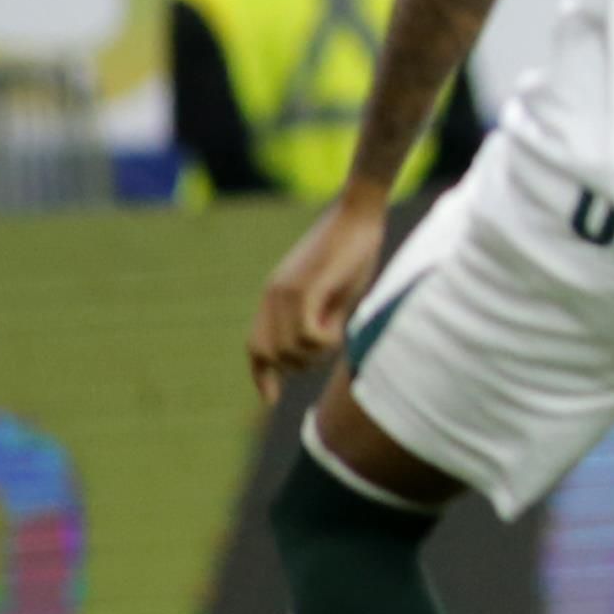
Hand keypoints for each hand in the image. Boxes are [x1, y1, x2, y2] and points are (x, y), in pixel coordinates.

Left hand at [248, 190, 388, 402]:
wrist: (358, 214)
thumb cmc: (352, 251)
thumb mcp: (333, 293)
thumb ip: (320, 318)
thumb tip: (317, 348)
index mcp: (275, 297)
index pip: (255, 346)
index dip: (261, 375)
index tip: (270, 399)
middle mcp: (272, 296)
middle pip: (267, 354)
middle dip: (298, 366)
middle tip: (330, 346)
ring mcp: (285, 292)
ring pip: (287, 349)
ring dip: (316, 353)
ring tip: (338, 331)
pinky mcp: (304, 289)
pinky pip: (305, 334)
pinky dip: (324, 340)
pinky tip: (339, 324)